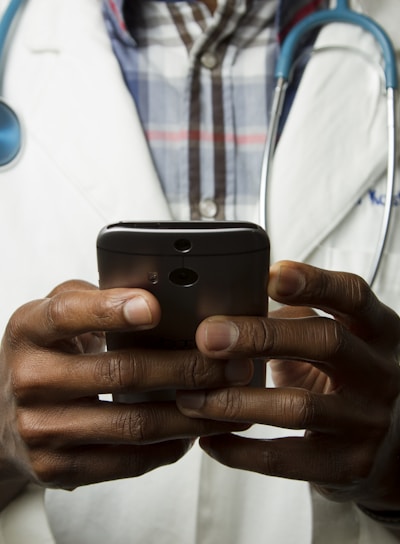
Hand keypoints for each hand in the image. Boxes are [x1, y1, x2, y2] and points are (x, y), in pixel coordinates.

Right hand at [0, 280, 251, 506]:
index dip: (111, 309)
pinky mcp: (55, 468)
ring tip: (229, 400)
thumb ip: (95, 299)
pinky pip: (125, 462)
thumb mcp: (54, 316)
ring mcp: (39, 429)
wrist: (1, 416)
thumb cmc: (45, 355)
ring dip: (190, 413)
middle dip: (185, 368)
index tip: (155, 307)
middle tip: (230, 363)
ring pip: (131, 423)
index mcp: (29, 330)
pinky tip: (193, 433)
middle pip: (119, 372)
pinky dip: (168, 447)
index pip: (68, 314)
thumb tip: (159, 292)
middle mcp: (29, 379)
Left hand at [177, 261, 399, 512]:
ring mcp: (368, 421)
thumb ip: (295, 319)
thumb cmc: (347, 378)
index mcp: (377, 330)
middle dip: (261, 337)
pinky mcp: (348, 465)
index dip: (313, 282)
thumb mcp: (337, 338)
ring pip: (299, 407)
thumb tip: (227, 305)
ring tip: (190, 396)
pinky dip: (240, 450)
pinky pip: (286, 459)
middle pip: (326, 342)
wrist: (390, 446)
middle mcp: (381, 372)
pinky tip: (210, 438)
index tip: (269, 276)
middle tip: (208, 336)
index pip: (352, 295)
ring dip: (235, 400)